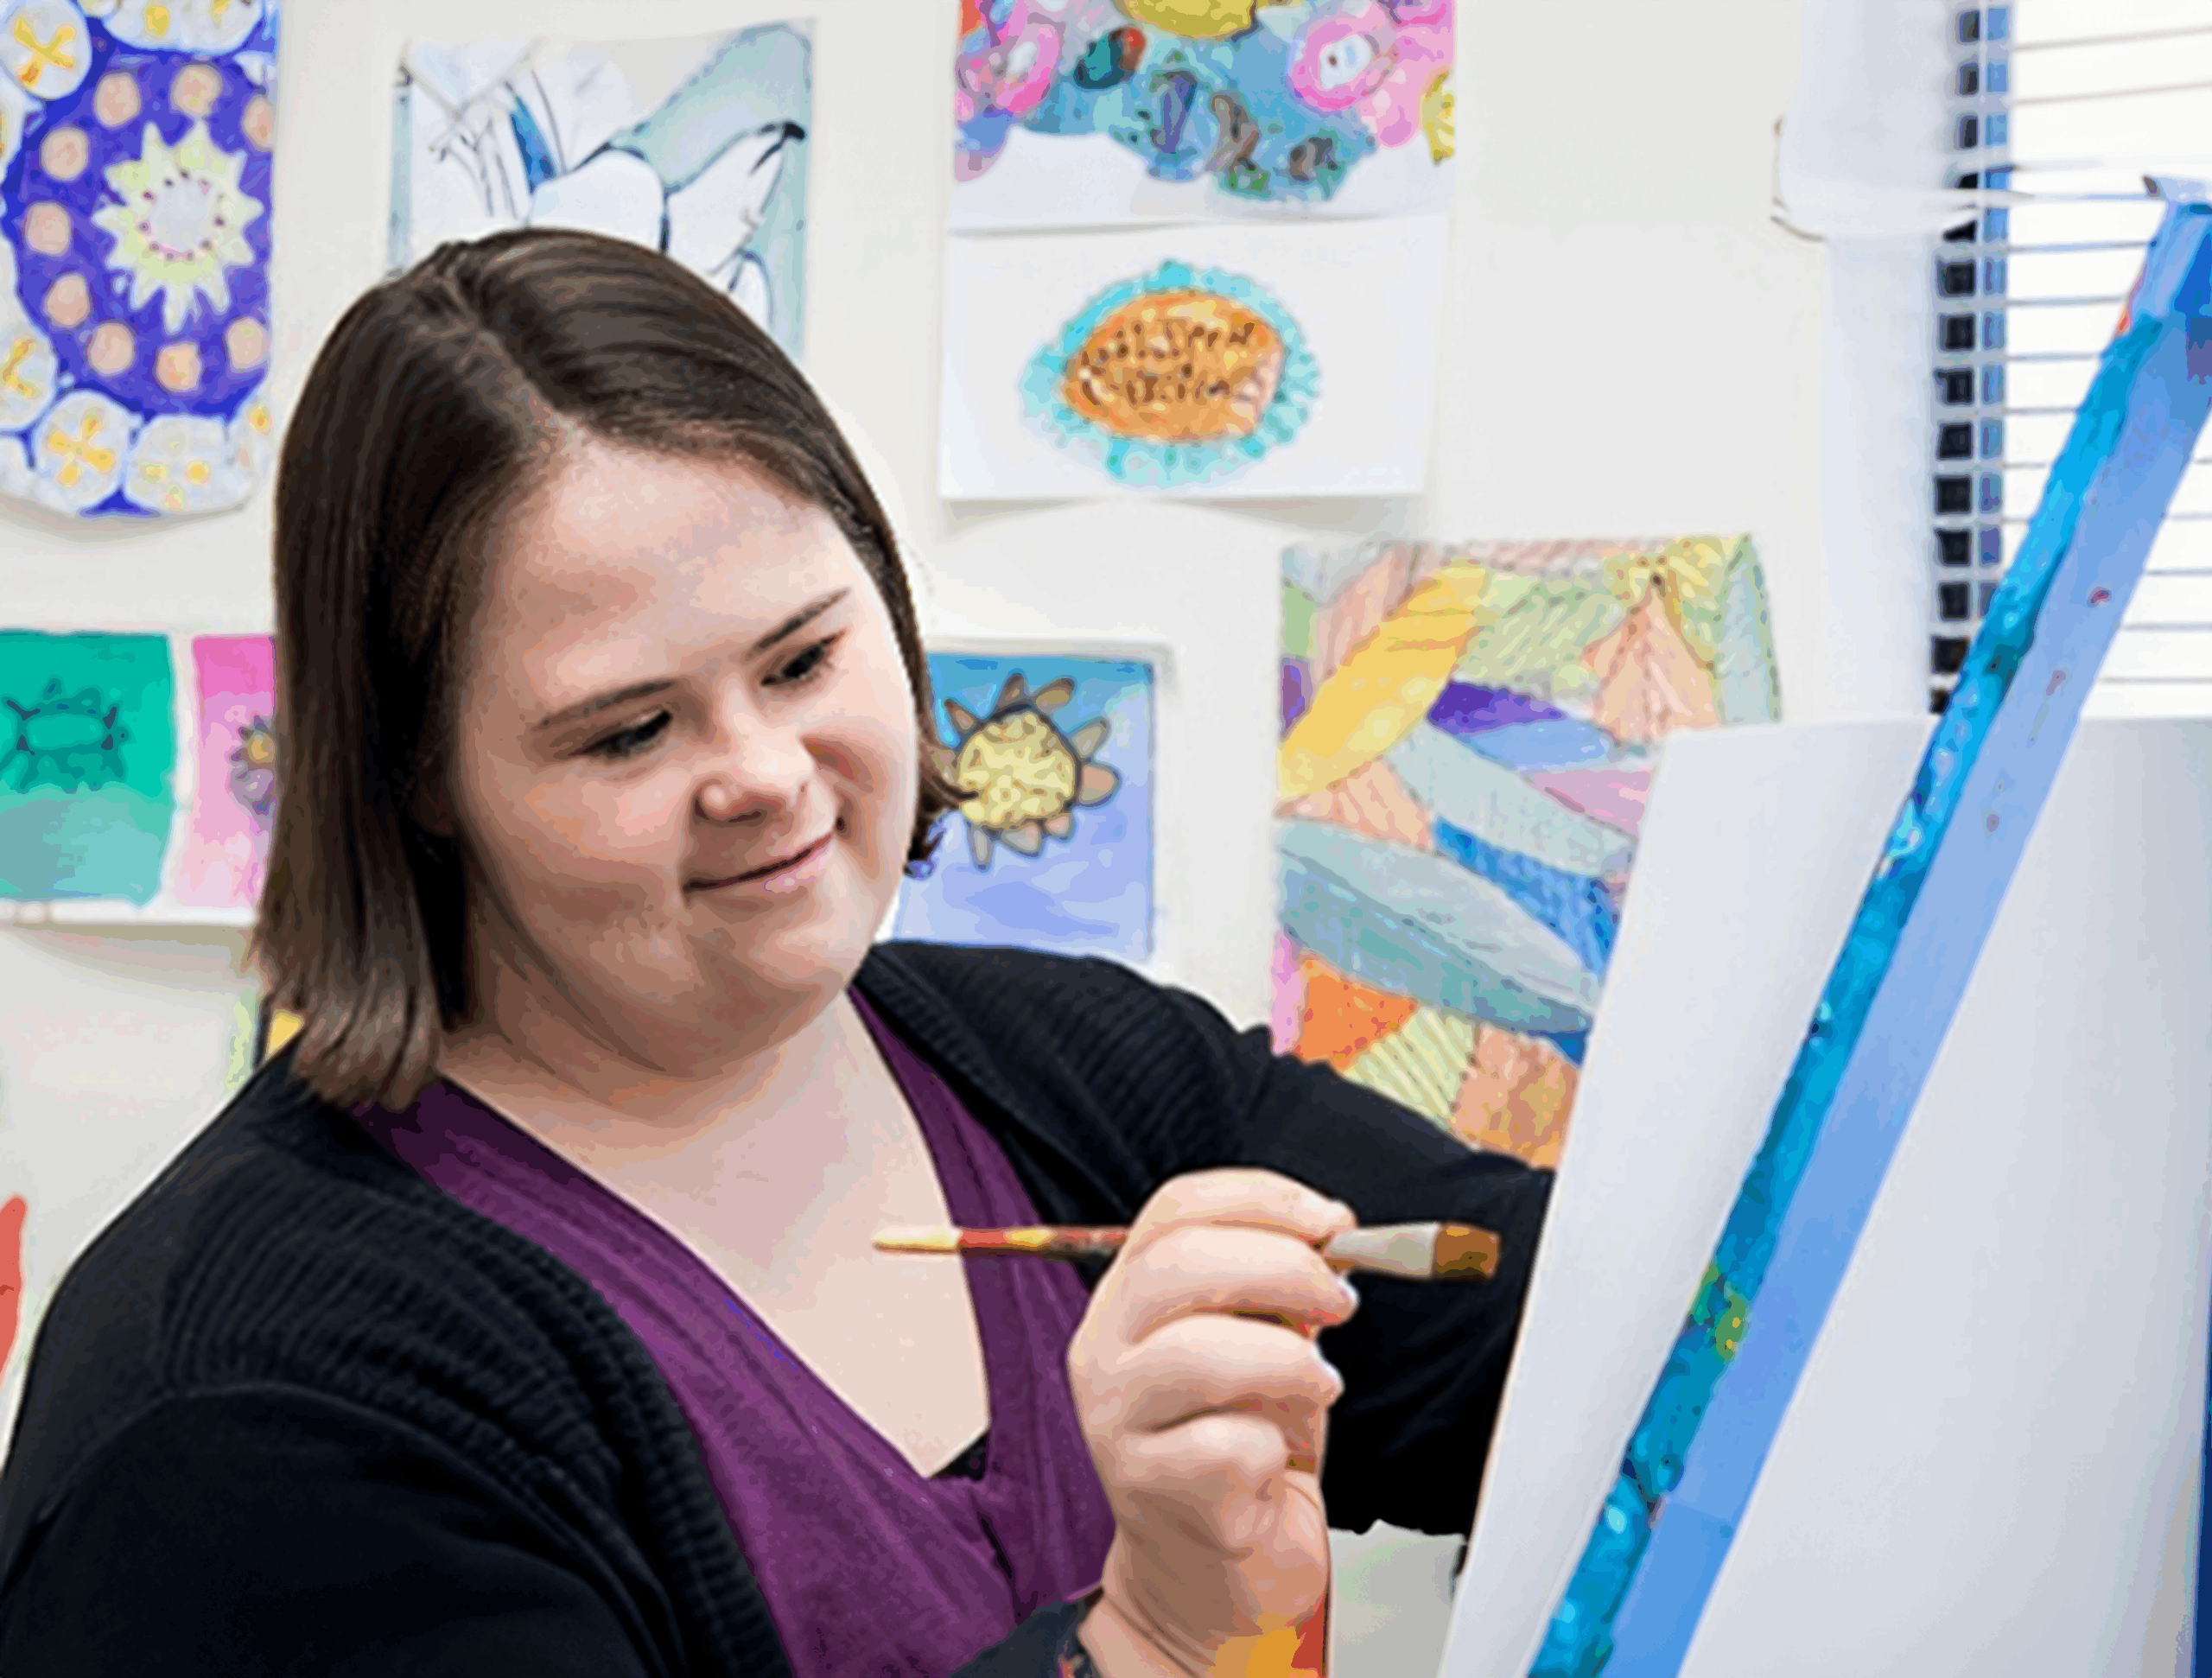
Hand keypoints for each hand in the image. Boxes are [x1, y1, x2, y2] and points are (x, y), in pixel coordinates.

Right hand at [1065, 1170, 1357, 1677]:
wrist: (1213, 1576)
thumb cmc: (1240, 1450)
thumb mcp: (1260, 1347)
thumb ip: (1276, 1291)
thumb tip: (1331, 1238)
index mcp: (1128, 1299)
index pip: (1175, 1209)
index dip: (1261, 1199)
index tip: (1332, 1221)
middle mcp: (1105, 1350)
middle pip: (1180, 1265)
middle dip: (1284, 1268)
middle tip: (1341, 1302)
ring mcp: (1118, 1422)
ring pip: (1199, 1354)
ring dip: (1286, 1361)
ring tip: (1319, 1386)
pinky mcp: (1151, 1490)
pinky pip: (1228, 1444)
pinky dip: (1275, 1445)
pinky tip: (1275, 1462)